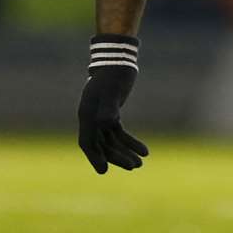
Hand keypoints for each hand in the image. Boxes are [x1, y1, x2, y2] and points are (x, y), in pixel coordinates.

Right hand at [78, 35, 149, 173]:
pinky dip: (131, 142)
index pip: (87, 142)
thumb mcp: (112, 91)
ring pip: (111, 142)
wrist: (118, 60)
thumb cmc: (114, 74)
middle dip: (116, 157)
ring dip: (125, 152)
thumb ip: (108, 108)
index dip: (94, 157)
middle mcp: (91, 118)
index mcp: (87, 114)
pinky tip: (145, 151)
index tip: (104, 171)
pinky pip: (119, 134)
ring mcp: (101, 117)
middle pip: (101, 145)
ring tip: (140, 164)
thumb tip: (106, 124)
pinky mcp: (112, 115)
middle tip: (134, 167)